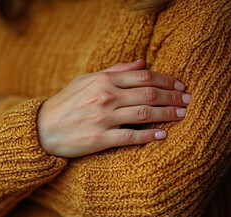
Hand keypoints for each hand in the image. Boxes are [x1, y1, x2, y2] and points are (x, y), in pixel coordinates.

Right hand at [37, 60, 190, 156]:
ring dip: (167, 114)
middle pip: (149, 93)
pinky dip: (149, 135)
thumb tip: (141, 63)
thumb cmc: (65, 103)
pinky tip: (162, 135)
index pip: (143, 77)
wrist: (43, 128)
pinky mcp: (99, 139)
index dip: (166, 80)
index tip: (179, 85)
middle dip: (172, 96)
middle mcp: (105, 97)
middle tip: (187, 101)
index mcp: (103, 80)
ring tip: (181, 115)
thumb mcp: (85, 80)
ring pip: (144, 113)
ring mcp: (103, 118)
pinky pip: (130, 136)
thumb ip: (113, 71)